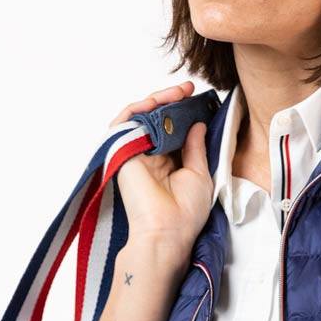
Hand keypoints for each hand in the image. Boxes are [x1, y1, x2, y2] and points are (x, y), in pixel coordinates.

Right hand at [109, 81, 213, 257]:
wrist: (167, 231)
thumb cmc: (185, 212)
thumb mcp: (199, 173)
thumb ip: (196, 147)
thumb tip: (198, 123)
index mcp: (168, 164)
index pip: (173, 130)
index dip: (184, 113)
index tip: (199, 99)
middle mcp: (149, 157)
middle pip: (157, 119)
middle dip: (173, 101)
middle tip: (189, 89)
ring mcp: (134, 153)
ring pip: (141, 117)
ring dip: (159, 100)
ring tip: (179, 92)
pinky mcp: (120, 152)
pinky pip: (125, 121)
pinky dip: (139, 108)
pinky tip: (157, 101)